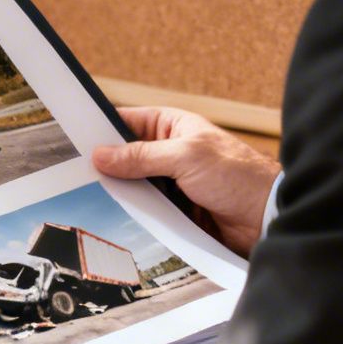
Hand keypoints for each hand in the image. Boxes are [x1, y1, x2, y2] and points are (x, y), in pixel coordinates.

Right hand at [93, 106, 280, 256]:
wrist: (268, 217)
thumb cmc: (238, 175)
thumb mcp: (185, 157)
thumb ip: (141, 156)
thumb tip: (102, 155)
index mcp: (173, 126)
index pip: (127, 122)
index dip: (102, 131)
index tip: (74, 142)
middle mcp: (171, 153)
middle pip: (127, 158)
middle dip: (106, 167)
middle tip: (75, 177)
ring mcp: (173, 184)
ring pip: (135, 188)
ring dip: (120, 195)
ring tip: (88, 200)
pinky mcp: (178, 212)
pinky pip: (148, 212)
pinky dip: (135, 216)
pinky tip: (116, 221)